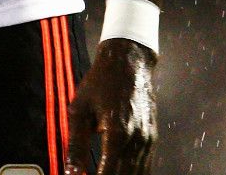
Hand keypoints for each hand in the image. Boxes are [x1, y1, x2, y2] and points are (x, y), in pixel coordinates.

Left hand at [66, 38, 157, 173]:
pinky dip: (133, 174)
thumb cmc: (101, 82)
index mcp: (117, 133)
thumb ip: (76, 145)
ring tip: (104, 174)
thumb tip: (72, 174)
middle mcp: (137, 140)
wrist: (129, 61)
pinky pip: (146, 166)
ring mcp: (148, 140)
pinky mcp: (153, 138)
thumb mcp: (79, 110)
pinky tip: (119, 172)